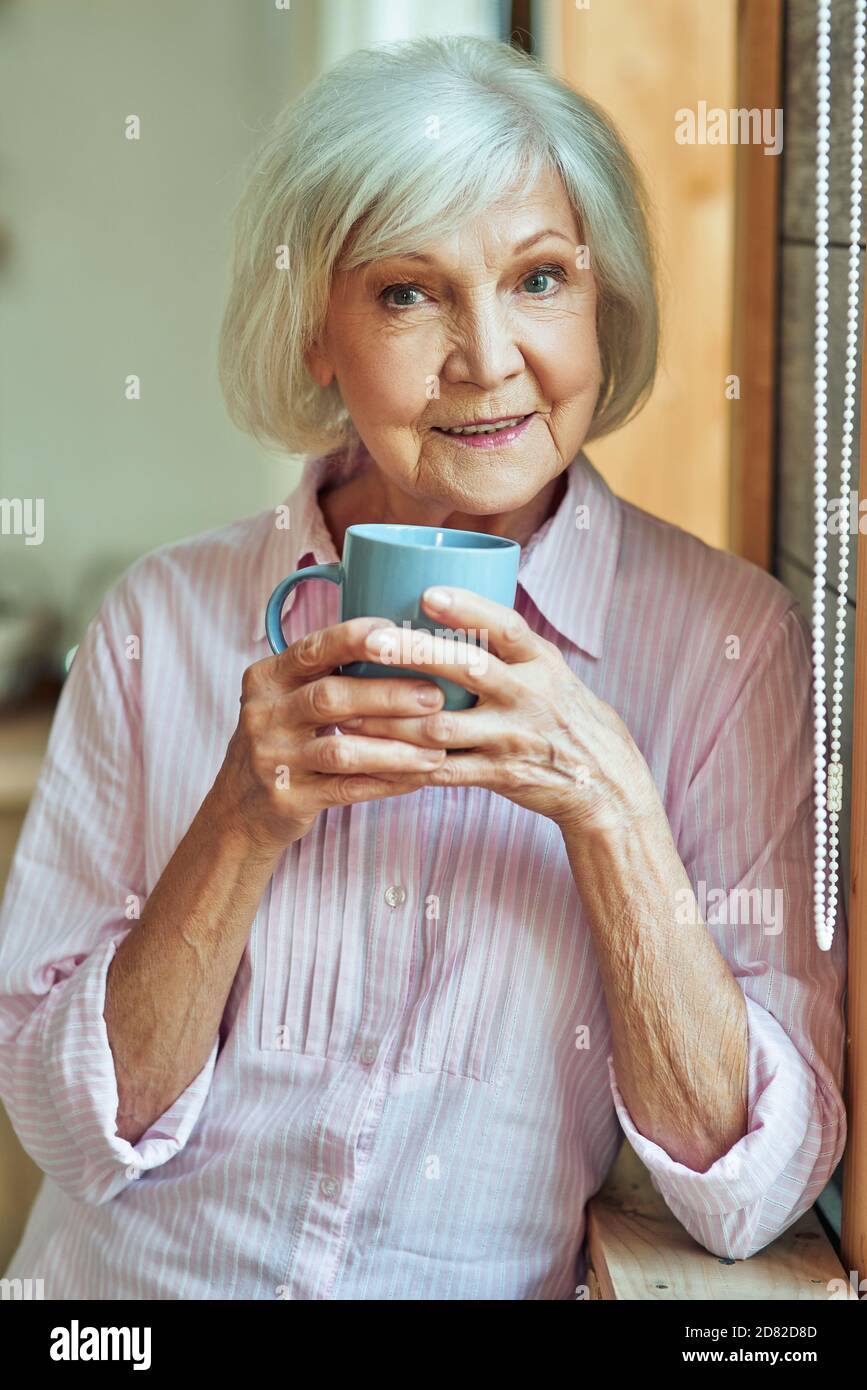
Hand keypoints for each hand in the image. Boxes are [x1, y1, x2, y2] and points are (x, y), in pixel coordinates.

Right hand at [209, 615, 447, 856]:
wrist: (239, 811)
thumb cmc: (282, 741)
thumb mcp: (285, 699)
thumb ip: (328, 673)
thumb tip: (404, 642)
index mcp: (267, 678)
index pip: (315, 648)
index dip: (360, 639)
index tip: (405, 636)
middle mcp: (264, 715)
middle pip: (331, 697)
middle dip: (389, 694)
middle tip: (436, 695)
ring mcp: (273, 759)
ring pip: (341, 750)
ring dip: (396, 748)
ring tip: (438, 746)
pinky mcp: (288, 799)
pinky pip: (347, 789)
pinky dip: (387, 783)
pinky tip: (419, 777)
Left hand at [337, 587, 661, 836]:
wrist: (602, 780)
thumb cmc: (561, 713)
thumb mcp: (548, 669)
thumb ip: (503, 644)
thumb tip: (439, 600)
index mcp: (541, 661)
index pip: (507, 627)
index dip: (468, 608)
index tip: (427, 593)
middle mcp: (530, 696)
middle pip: (470, 669)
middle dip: (418, 654)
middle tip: (372, 642)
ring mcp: (513, 738)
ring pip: (445, 727)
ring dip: (393, 719)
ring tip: (349, 707)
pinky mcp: (500, 776)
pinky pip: (445, 772)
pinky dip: (405, 765)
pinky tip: (371, 755)